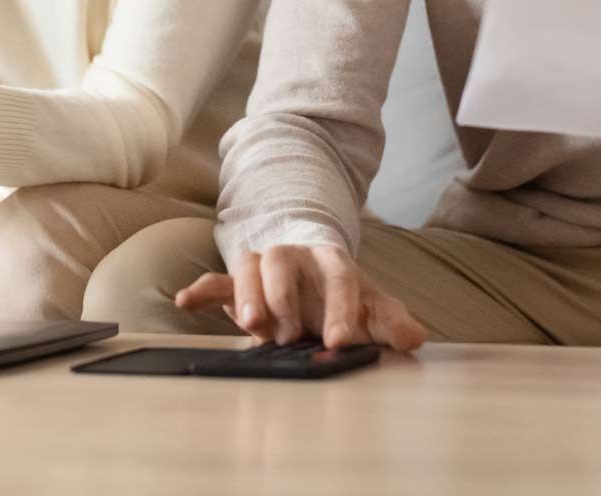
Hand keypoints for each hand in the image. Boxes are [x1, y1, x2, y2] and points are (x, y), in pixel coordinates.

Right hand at [174, 244, 425, 351]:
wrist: (316, 277)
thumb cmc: (346, 299)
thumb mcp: (373, 309)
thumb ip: (392, 323)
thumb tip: (414, 337)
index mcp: (333, 262)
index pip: (339, 277)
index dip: (341, 309)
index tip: (341, 342)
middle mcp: (295, 258)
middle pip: (283, 261)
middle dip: (285, 297)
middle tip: (291, 335)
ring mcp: (264, 269)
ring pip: (249, 266)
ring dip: (248, 294)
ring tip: (252, 327)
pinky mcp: (239, 285)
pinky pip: (217, 281)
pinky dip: (201, 290)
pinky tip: (186, 301)